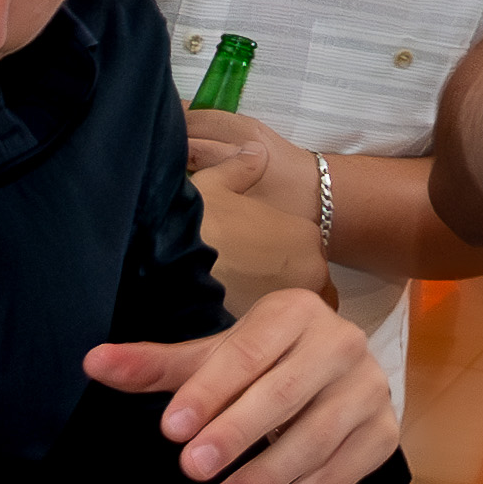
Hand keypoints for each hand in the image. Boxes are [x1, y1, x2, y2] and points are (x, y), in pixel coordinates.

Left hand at [85, 286, 397, 483]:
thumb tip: (93, 363)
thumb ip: (156, 366)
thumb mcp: (210, 358)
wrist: (330, 372)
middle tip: (191, 472)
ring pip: (316, 441)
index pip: (249, 352)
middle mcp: (342, 344)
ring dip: (266, 482)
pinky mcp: (382, 436)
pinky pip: (340, 478)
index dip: (210, 391)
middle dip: (236, 436)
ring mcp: (369, 391)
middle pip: (285, 396)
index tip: (171, 429)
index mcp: (295, 313)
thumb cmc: (260, 363)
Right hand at [187, 107, 329, 308]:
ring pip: (291, 308)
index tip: (255, 259)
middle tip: (245, 284)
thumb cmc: (197, 221)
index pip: (305, 250)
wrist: (172, 260)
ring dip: (272, 306)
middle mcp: (310, 268)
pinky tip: (230, 317)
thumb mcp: (216, 184)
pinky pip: (273, 330)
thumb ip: (241, 168)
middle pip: (305, 282)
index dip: (279, 254)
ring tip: (237, 303)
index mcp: (304, 233)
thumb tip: (253, 153)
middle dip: (281, 283)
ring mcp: (294, 300)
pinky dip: (257, 326)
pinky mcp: (274, 326)